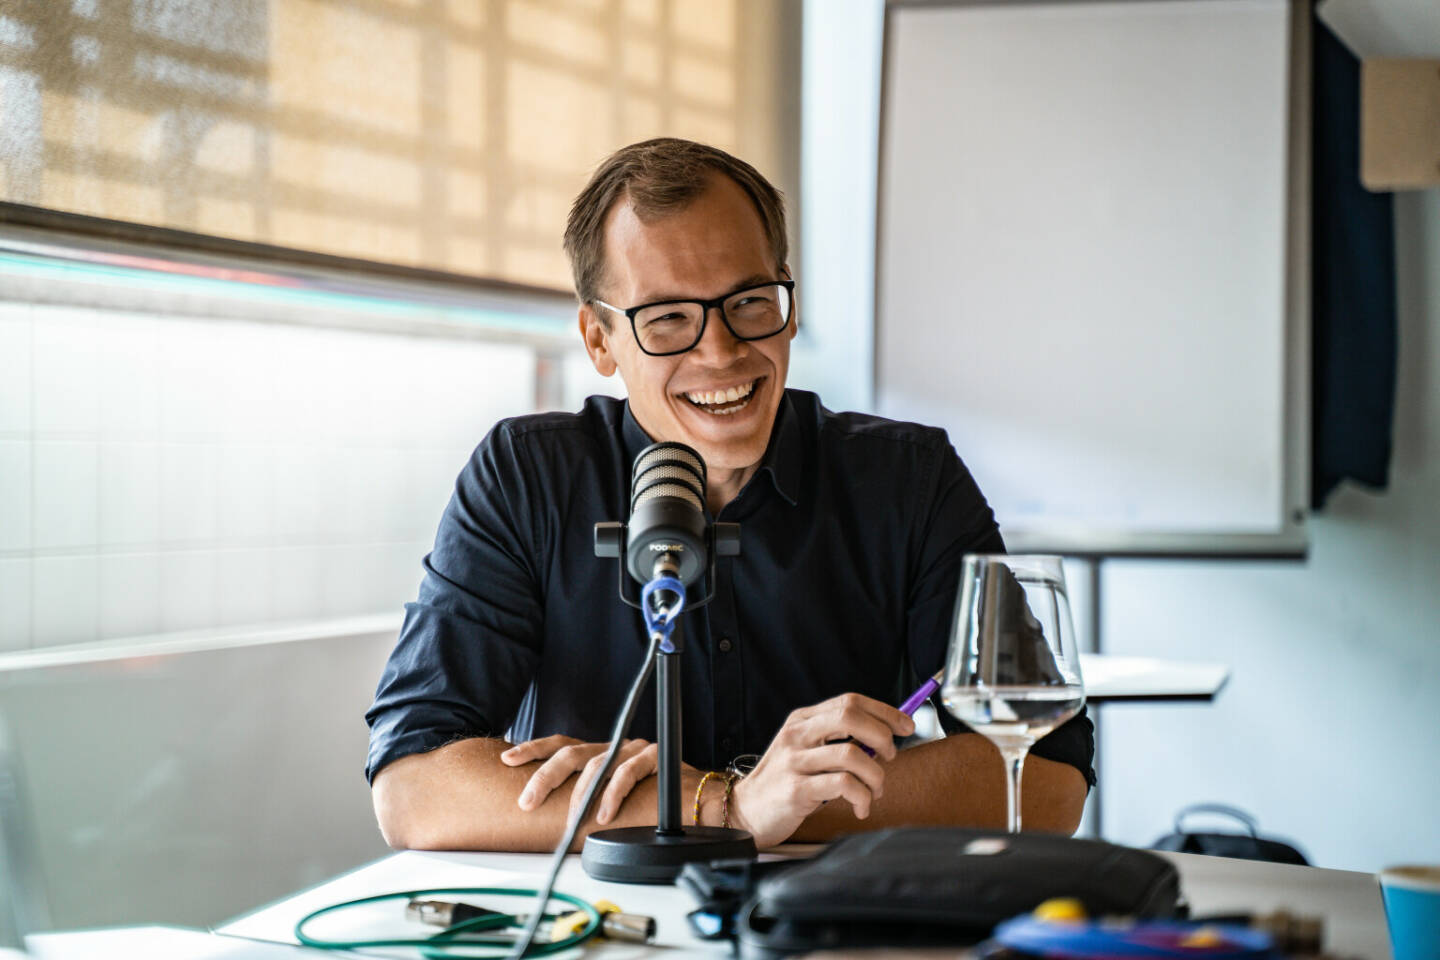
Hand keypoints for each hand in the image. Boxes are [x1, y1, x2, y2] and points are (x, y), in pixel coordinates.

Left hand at [501, 735, 687, 825]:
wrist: (704, 800)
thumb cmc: (658, 803)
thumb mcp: (614, 800)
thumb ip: (590, 800)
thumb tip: (553, 818)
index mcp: (602, 752)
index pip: (562, 745)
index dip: (534, 749)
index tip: (507, 759)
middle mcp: (615, 746)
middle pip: (571, 753)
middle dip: (544, 776)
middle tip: (527, 801)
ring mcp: (634, 749)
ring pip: (597, 762)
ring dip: (580, 794)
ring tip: (572, 818)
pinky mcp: (655, 756)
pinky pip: (628, 772)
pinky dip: (613, 794)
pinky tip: (605, 814)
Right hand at [729, 693, 914, 847]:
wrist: (746, 811)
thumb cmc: (786, 782)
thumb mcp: (806, 751)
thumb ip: (837, 740)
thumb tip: (885, 736)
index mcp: (803, 720)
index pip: (850, 701)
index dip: (884, 711)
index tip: (907, 726)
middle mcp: (797, 735)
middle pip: (850, 717)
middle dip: (882, 736)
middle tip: (889, 757)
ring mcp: (795, 761)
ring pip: (852, 754)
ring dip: (876, 775)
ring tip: (875, 790)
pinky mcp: (796, 789)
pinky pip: (843, 785)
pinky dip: (862, 797)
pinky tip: (861, 807)